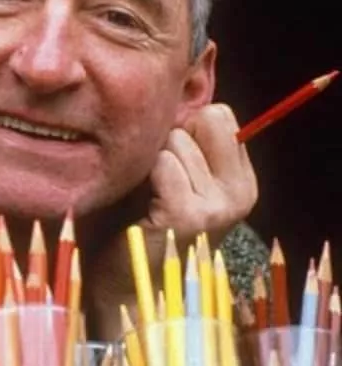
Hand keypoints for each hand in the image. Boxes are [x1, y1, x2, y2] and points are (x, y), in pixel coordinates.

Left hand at [84, 103, 257, 338]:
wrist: (125, 282)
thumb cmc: (141, 219)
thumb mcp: (175, 173)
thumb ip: (186, 137)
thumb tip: (183, 82)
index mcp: (240, 179)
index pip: (220, 113)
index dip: (186, 125)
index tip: (170, 158)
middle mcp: (240, 192)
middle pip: (205, 117)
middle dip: (172, 138)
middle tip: (157, 178)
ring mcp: (220, 206)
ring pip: (177, 139)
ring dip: (151, 160)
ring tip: (146, 194)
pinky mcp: (192, 216)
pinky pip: (163, 163)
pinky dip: (145, 177)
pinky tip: (143, 206)